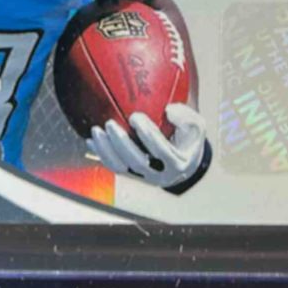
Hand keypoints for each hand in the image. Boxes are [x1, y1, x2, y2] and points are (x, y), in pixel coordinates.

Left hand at [87, 104, 207, 190]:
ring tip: (95, 131)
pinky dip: (101, 154)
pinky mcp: (132, 176)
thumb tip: (168, 110)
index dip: (147, 134)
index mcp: (177, 163)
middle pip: (137, 162)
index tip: (135, 116)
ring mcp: (144, 177)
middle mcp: (159, 174)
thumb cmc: (188, 139)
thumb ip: (186, 117)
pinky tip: (90, 140)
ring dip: (106, 150)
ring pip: (121, 168)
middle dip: (121, 143)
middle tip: (110, 124)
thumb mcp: (196, 126)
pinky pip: (114, 167)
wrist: (185, 164)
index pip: (160, 150)